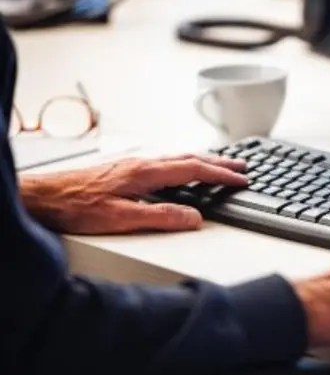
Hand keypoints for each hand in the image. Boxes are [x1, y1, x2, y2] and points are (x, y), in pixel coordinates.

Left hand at [19, 154, 246, 233]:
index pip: (193, 169)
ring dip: (203, 160)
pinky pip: (166, 161)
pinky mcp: (126, 169)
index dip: (220, 174)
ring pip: (178, 157)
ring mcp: (134, 164)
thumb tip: (194, 218)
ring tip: (221, 164)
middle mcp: (142, 163)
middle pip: (189, 157)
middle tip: (241, 166)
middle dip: (219, 162)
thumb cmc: (75, 206)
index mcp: (145, 173)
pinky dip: (185, 163)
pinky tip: (183, 170)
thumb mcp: (120, 218)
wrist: (43, 197)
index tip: (240, 179)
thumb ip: (160, 217)